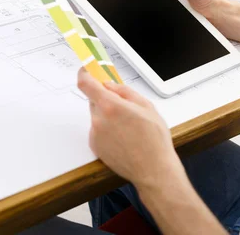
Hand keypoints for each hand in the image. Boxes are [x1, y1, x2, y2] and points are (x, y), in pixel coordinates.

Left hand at [78, 69, 184, 188]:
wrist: (153, 169)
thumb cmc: (154, 140)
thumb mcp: (147, 106)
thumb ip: (125, 92)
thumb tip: (111, 85)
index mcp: (111, 106)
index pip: (86, 84)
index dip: (85, 74)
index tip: (87, 70)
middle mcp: (99, 120)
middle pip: (94, 100)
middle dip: (106, 98)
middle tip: (123, 105)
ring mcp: (95, 134)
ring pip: (97, 115)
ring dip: (108, 115)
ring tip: (129, 126)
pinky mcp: (95, 146)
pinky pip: (98, 130)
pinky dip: (107, 129)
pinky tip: (124, 137)